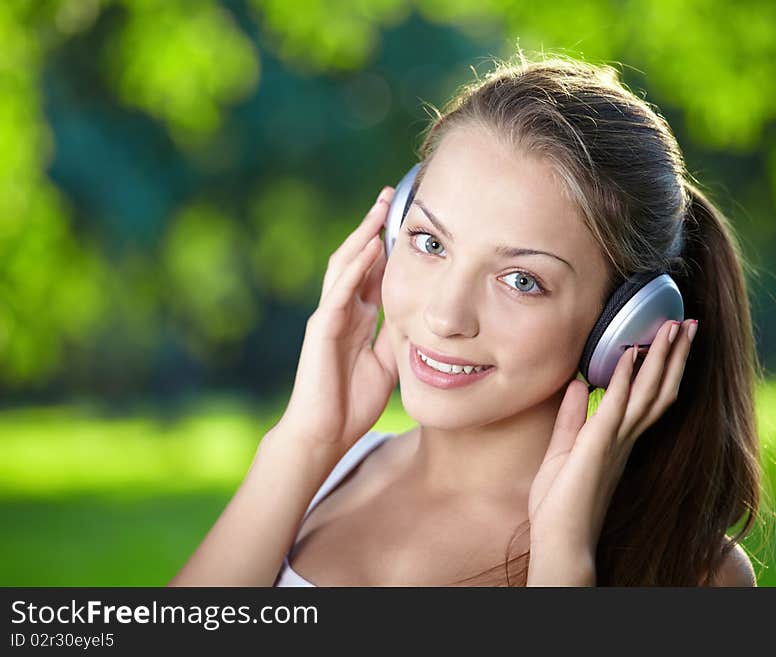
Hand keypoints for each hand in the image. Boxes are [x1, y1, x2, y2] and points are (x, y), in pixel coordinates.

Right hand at [273, 186, 398, 459]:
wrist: (325, 434)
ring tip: (379, 208)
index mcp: (358, 317)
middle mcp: (343, 310)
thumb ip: (397, 334)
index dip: (387, 243)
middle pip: (357, 258)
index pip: (373, 270)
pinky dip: (355, 268)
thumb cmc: (353, 400)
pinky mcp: (322, 330)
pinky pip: (339, 292)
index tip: (407, 219)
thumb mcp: (388, 361)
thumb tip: (421, 315)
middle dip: (372, 226)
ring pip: (345, 266)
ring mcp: (330, 317)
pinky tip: (370, 247)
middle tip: (390, 195)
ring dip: (363, 236)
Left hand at [526, 319, 696, 581]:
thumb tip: (577, 383)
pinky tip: (632, 351)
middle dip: (676, 355)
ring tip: (675, 325)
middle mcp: (626, 439)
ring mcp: (617, 441)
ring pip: (649, 391)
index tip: (671, 339)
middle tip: (689, 322)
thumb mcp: (563, 450)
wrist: (561, 542)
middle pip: (660, 388)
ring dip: (662, 357)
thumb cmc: (560, 505)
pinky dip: (625, 377)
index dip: (662, 367)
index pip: (648, 396)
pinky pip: (616, 405)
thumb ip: (572, 416)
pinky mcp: (600, 444)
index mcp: (619, 440)